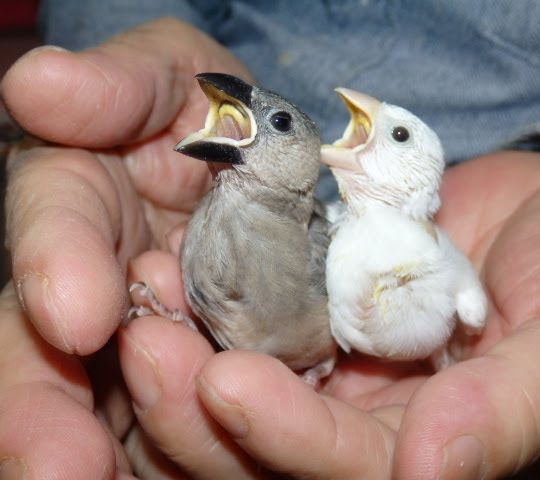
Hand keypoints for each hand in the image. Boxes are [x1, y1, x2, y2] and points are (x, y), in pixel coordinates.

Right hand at [1, 17, 253, 477]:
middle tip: (58, 467)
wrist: (277, 170)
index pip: (52, 235)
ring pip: (118, 410)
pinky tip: (222, 468)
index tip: (76, 311)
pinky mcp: (216, 379)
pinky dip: (209, 450)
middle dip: (44, 413)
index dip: (55, 267)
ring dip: (142, 441)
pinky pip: (202, 429)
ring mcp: (152, 346)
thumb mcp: (172, 80)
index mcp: (82, 212)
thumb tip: (40, 82)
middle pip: (48, 359)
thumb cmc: (214, 113)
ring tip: (132, 467)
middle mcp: (100, 293)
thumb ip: (116, 88)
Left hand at [122, 147, 539, 478]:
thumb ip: (518, 408)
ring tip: (151, 288)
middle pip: (270, 444)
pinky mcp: (326, 302)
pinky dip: (220, 289)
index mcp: (442, 451)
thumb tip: (437, 468)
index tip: (226, 383)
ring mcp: (347, 360)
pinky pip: (262, 308)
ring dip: (192, 341)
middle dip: (201, 404)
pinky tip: (181, 255)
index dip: (288, 439)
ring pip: (250, 374)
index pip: (348, 471)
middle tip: (148, 339)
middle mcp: (380, 421)